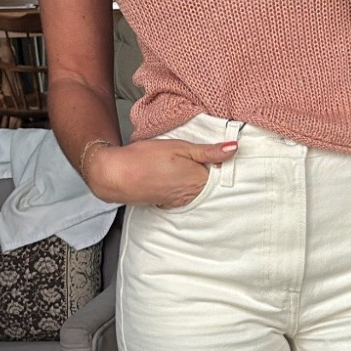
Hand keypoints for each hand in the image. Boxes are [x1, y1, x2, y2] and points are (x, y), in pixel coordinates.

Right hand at [87, 137, 236, 207]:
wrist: (116, 175)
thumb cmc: (145, 158)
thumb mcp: (180, 147)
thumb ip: (208, 151)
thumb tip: (234, 148)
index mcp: (199, 181)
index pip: (223, 174)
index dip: (222, 163)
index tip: (222, 152)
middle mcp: (192, 196)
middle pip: (211, 184)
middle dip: (211, 172)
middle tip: (206, 156)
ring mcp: (180, 202)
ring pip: (198, 190)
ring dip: (197, 179)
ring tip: (187, 165)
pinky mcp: (168, 204)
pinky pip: (185, 195)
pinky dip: (184, 186)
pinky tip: (176, 176)